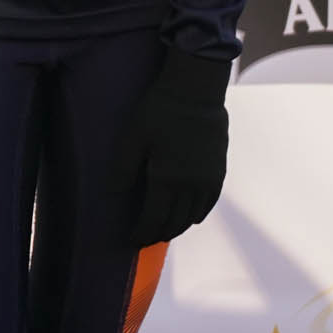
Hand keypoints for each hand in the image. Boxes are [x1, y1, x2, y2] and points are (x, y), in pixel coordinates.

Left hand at [110, 48, 228, 244]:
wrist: (195, 92)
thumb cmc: (158, 111)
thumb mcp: (132, 137)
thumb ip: (123, 168)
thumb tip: (113, 193)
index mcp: (167, 179)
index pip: (153, 218)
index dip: (142, 233)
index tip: (132, 240)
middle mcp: (190, 186)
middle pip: (174, 222)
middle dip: (158, 234)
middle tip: (146, 239)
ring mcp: (208, 180)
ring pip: (193, 216)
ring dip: (178, 227)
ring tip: (163, 230)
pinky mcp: (218, 171)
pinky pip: (209, 204)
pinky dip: (197, 215)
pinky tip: (189, 217)